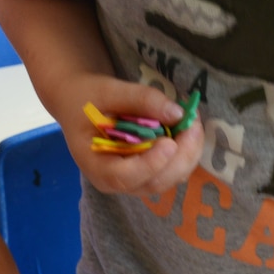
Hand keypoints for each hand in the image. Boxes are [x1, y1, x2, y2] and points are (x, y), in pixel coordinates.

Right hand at [60, 75, 204, 198]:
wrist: (80, 102)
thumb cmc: (87, 98)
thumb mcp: (108, 91)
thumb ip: (141, 99)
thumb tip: (178, 113)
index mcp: (95, 165)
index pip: (122, 177)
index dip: (149, 164)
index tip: (169, 143)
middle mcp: (114, 182)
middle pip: (153, 182)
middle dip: (179, 156)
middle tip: (193, 124)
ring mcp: (133, 180)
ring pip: (168, 179)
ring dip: (187, 154)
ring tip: (193, 123)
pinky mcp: (148, 173)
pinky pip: (172, 171)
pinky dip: (186, 153)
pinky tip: (189, 130)